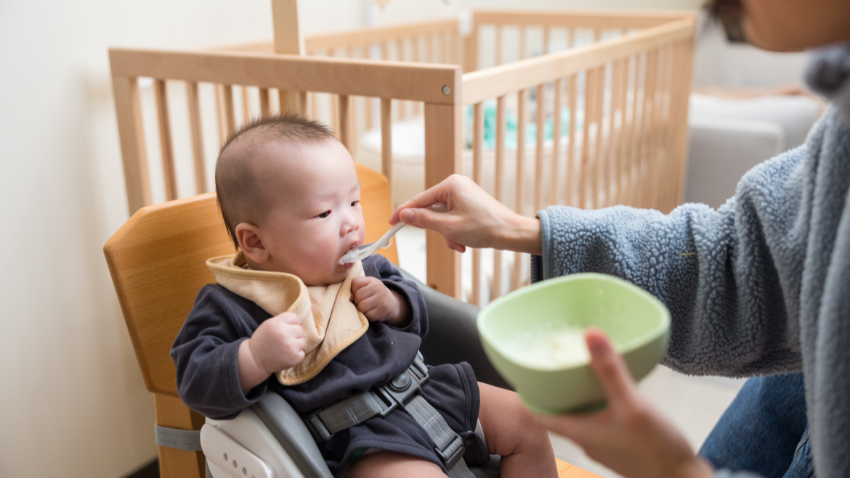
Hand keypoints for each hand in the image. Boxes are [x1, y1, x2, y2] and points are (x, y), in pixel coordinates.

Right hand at [237, 312, 304, 393]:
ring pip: (302, 342)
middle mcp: (284, 334)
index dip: (290, 324)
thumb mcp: (268, 325)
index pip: (294, 318)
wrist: (255, 360)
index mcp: (277, 324)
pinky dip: (295, 355)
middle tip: (282, 340)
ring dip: (295, 345)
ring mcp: (290, 346)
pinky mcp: (294, 357)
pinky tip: (285, 356)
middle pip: (300, 330)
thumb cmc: (263, 341)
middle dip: (293, 335)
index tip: (283, 329)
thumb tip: (298, 320)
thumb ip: (282, 320)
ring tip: (284, 349)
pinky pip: (302, 353)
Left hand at [351, 276, 409, 325]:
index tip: (360, 292)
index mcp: (372, 280)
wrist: (391, 303)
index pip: (355, 283)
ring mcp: (381, 300)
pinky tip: (372, 311)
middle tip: (364, 301)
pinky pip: (368, 315)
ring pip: (361, 307)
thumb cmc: (374, 293)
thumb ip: (355, 288)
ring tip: (367, 307)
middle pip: (357, 296)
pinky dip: (368, 315)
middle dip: (357, 301)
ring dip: (362, 309)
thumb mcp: (366, 286)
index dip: (354, 290)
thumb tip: (350, 298)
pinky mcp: (382, 311)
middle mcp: (378, 288)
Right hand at [389, 174, 541, 254]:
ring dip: (447, 233)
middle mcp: (456, 184)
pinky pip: (452, 216)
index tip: (391, 224)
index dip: (404, 213)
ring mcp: (463, 192)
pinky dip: (454, 230)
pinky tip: (464, 241)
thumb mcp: (449, 227)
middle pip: (431, 209)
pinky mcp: (469, 201)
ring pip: (442, 216)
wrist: (511, 233)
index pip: (419, 200)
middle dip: (437, 230)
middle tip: (450, 241)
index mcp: (450, 185)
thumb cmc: (485, 228)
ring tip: (460, 243)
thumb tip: (404, 215)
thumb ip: (423, 221)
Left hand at [535, 329, 713, 477]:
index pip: (539, 413)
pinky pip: (600, 418)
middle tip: (549, 362)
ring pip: (580, 414)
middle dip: (553, 388)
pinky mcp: (620, 443)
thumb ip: (610, 371)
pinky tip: (610, 388)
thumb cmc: (657, 451)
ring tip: (577, 369)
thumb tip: (590, 335)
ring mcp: (604, 443)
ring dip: (576, 394)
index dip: (528, 393)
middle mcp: (587, 439)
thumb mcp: (632, 405)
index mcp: (580, 432)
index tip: (521, 372)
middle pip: (558, 411)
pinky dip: (597, 401)